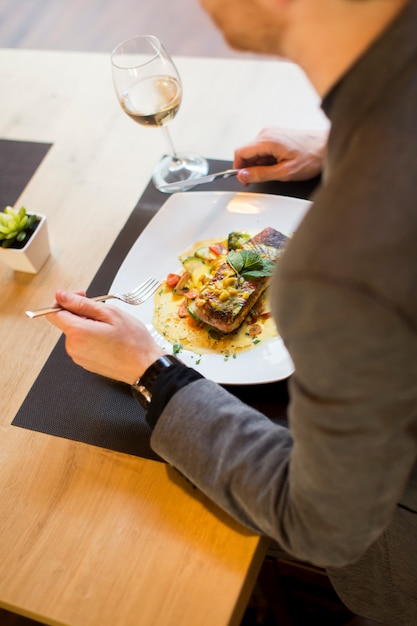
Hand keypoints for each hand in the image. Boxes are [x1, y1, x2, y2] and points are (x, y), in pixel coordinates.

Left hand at [46, 291, 164, 383]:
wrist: (144, 366)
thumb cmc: (132, 341)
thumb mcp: (109, 313)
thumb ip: (81, 304)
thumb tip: (61, 296)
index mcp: (77, 332)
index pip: (53, 312)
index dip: (64, 301)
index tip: (80, 298)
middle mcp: (73, 347)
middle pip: (66, 322)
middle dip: (81, 313)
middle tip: (103, 313)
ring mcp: (78, 357)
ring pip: (75, 333)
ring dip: (88, 326)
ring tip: (109, 328)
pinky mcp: (85, 363)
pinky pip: (82, 344)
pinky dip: (91, 338)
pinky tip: (108, 339)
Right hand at [234, 127, 327, 184]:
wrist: (326, 146)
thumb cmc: (311, 157)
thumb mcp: (284, 172)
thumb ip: (261, 174)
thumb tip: (242, 175)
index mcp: (267, 140)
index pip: (240, 153)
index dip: (238, 169)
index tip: (245, 180)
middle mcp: (266, 133)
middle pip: (246, 153)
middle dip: (251, 168)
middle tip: (266, 177)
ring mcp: (270, 133)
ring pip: (254, 152)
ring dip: (260, 164)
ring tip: (277, 169)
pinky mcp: (275, 135)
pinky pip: (262, 149)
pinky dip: (267, 159)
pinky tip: (279, 163)